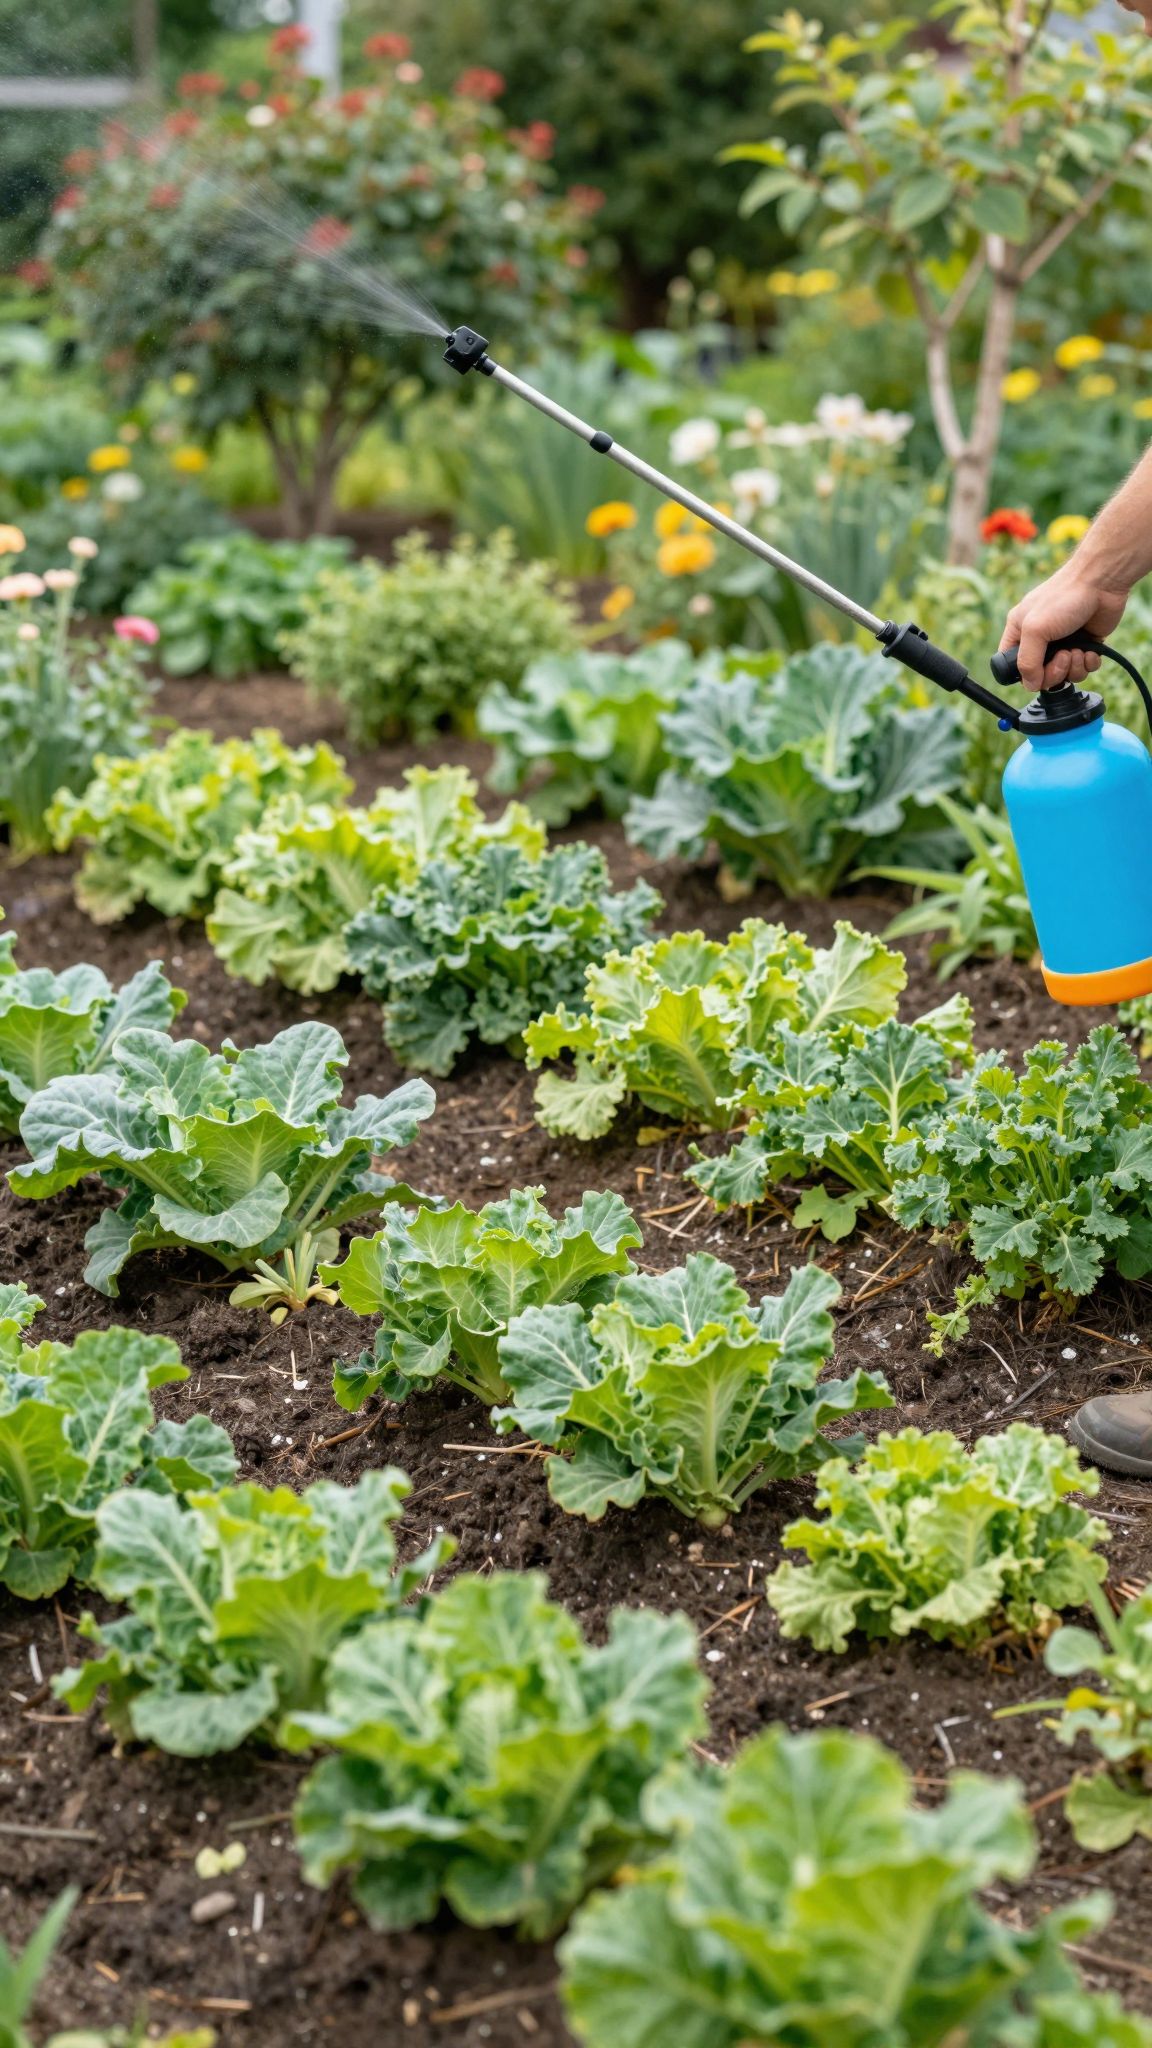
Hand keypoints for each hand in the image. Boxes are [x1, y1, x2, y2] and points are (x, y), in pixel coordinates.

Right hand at [999, 566, 1128, 687]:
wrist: (1101, 582)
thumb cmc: (1064, 597)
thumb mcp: (1035, 629)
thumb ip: (1027, 661)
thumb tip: (1030, 685)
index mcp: (1020, 631)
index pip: (1013, 666)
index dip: (1025, 675)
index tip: (1038, 671)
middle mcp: (1041, 639)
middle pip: (1041, 676)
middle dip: (1055, 672)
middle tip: (1064, 656)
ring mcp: (1064, 642)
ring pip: (1065, 675)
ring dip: (1073, 668)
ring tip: (1078, 650)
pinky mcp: (1085, 644)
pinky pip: (1084, 668)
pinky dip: (1089, 663)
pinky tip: (1091, 650)